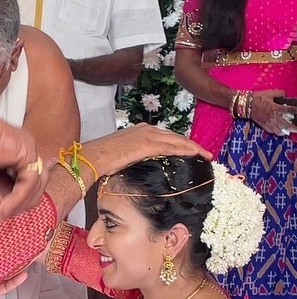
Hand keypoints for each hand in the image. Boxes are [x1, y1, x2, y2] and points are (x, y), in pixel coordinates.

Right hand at [0, 113, 45, 220]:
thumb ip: (2, 185)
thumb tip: (11, 200)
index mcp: (17, 154)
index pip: (28, 183)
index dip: (18, 201)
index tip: (2, 214)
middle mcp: (26, 151)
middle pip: (36, 185)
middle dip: (22, 205)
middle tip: (4, 216)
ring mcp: (29, 150)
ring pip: (35, 186)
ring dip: (19, 205)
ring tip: (2, 214)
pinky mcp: (27, 153)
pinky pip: (28, 184)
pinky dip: (17, 200)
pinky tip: (4, 208)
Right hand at [79, 123, 211, 176]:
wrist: (93, 157)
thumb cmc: (102, 160)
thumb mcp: (123, 158)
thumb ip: (135, 159)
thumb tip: (142, 169)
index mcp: (140, 131)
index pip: (166, 137)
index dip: (180, 144)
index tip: (192, 152)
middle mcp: (146, 129)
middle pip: (175, 137)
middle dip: (191, 145)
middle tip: (205, 153)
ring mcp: (147, 135)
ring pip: (177, 140)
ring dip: (193, 148)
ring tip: (205, 155)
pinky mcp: (147, 143)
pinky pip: (171, 146)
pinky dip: (185, 150)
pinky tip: (195, 154)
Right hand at [251, 89, 296, 135]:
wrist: (246, 104)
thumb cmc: (257, 98)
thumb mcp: (270, 92)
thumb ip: (280, 93)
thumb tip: (285, 95)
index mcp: (276, 108)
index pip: (289, 110)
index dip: (296, 111)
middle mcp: (273, 117)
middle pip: (286, 124)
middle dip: (293, 127)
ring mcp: (268, 122)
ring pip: (279, 131)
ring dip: (285, 132)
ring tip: (289, 131)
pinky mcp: (263, 125)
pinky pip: (271, 131)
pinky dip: (276, 132)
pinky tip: (279, 131)